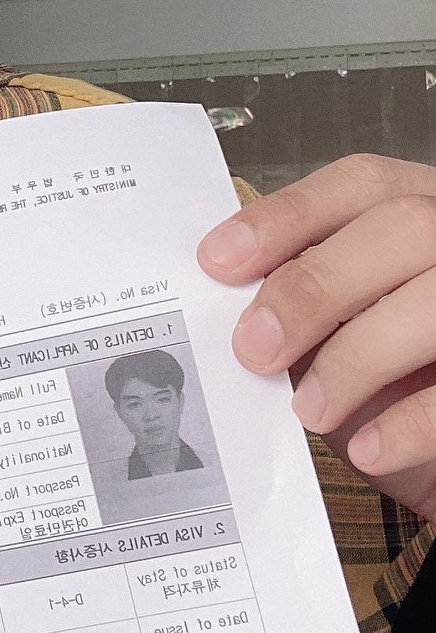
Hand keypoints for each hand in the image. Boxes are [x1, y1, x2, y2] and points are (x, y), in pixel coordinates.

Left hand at [197, 154, 435, 522]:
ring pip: (435, 300)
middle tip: (254, 350)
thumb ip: (309, 298)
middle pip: (402, 226)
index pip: (362, 185)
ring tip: (308, 410)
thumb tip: (238, 307)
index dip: (287, 215)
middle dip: (315, 287)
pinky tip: (367, 448)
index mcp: (424, 209)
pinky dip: (408, 422)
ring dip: (357, 359)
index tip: (218, 262)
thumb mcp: (347, 323)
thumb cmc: (394, 375)